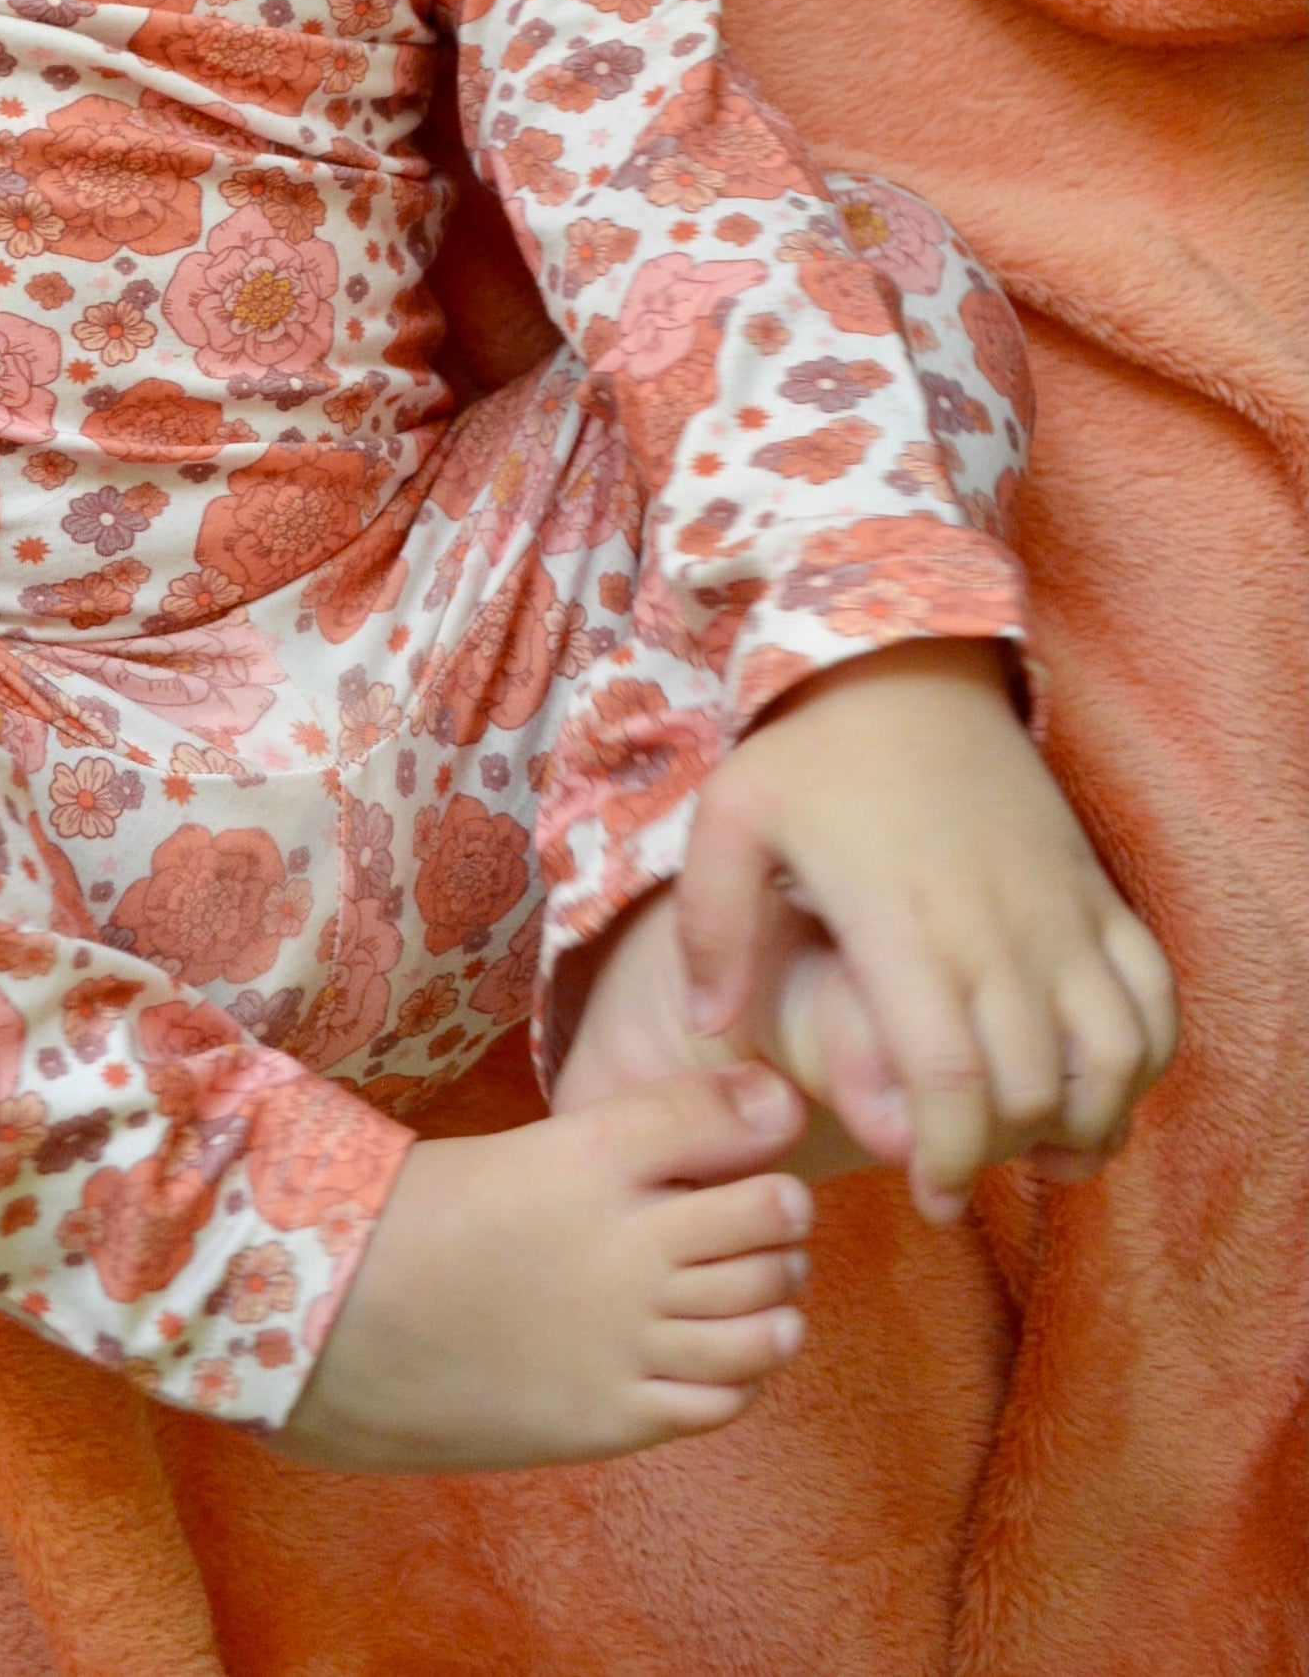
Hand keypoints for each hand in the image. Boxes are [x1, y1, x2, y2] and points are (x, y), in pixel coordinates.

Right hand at [279, 1068, 812, 1473]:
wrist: (342, 1328)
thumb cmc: (427, 1219)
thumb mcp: (527, 1149)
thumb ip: (637, 1135)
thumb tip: (757, 1114)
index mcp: (588, 1156)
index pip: (722, 1119)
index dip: (764, 1118)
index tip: (766, 1126)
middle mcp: (623, 1245)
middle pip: (768, 1216)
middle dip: (782, 1210)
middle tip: (768, 1210)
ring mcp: (626, 1338)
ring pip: (767, 1313)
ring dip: (779, 1292)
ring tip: (762, 1284)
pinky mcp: (615, 1415)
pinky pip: (727, 1396)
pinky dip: (746, 1369)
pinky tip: (725, 1349)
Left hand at [677, 641, 1177, 1224]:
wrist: (912, 668)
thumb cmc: (814, 751)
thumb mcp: (732, 816)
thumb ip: (708, 925)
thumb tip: (709, 1027)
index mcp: (902, 924)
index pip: (951, 1078)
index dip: (947, 1156)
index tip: (924, 1193)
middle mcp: (994, 928)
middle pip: (1034, 1086)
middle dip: (1001, 1157)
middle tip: (956, 1179)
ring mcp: (1057, 911)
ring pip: (1114, 1053)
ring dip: (1089, 1121)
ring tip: (1037, 1152)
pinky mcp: (1094, 893)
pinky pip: (1153, 996)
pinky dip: (1144, 1059)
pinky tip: (1096, 1088)